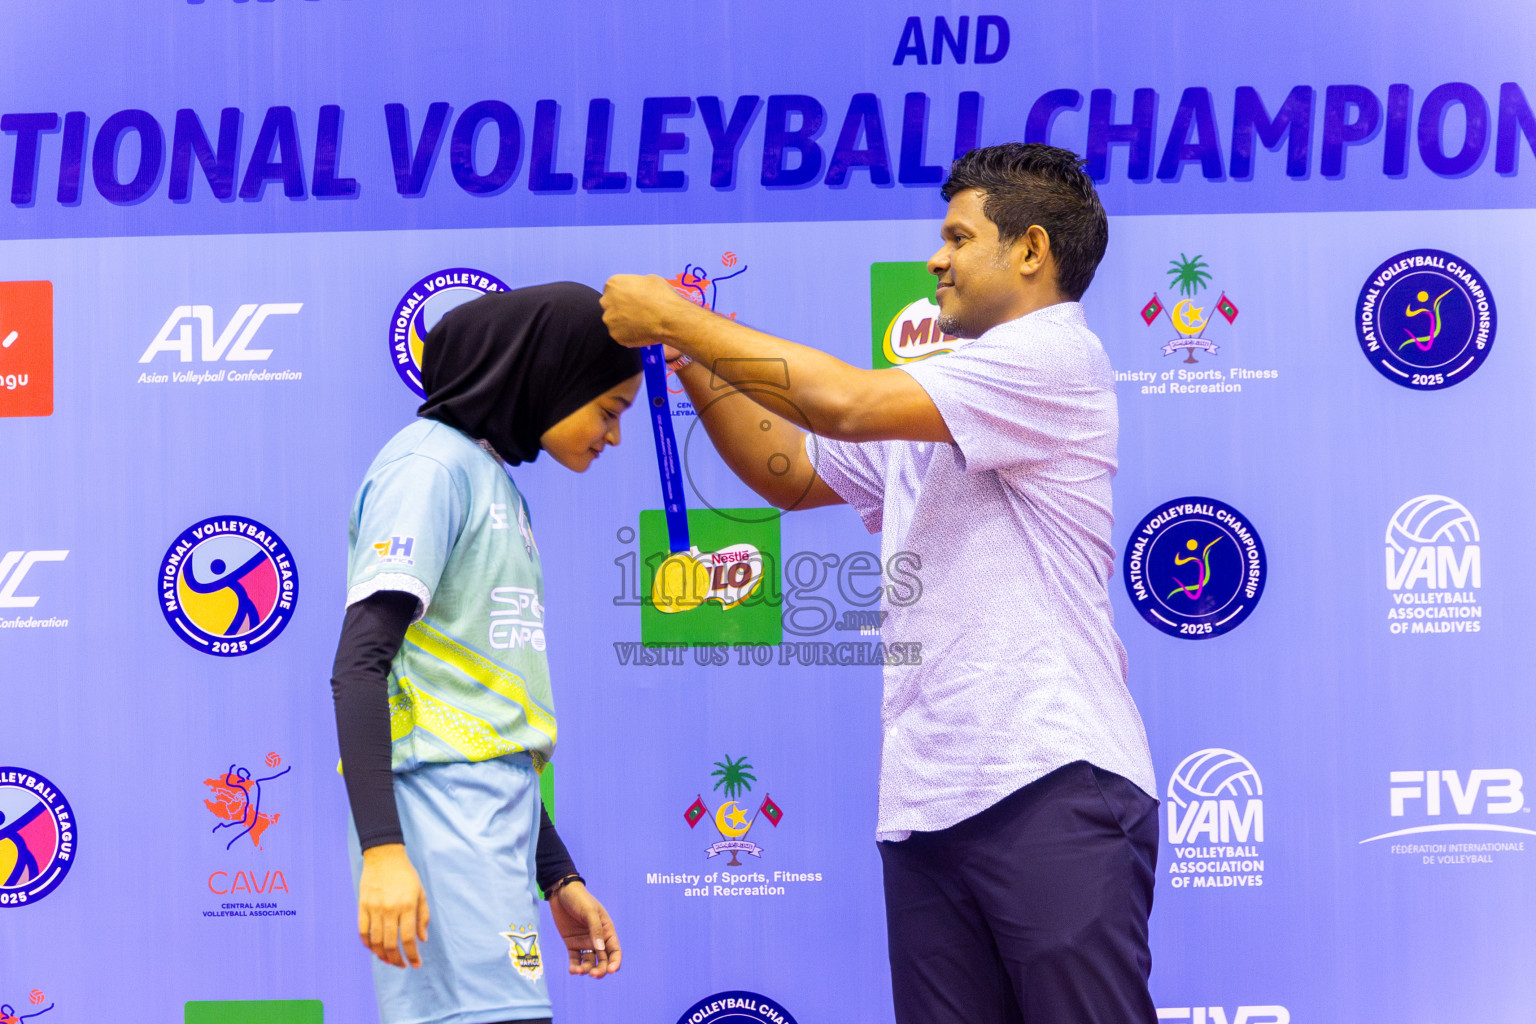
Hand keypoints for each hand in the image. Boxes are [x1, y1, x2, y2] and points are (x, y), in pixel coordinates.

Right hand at [358, 844, 429, 968]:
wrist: (384, 857)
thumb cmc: (406, 875)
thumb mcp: (420, 893)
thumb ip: (423, 917)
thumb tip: (422, 940)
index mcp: (407, 905)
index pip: (409, 938)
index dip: (412, 955)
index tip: (416, 964)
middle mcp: (390, 909)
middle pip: (391, 943)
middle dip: (397, 959)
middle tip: (401, 965)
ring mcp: (374, 908)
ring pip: (376, 941)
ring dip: (382, 955)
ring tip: (389, 960)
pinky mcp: (362, 906)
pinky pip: (363, 931)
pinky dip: (367, 944)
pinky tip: (374, 949)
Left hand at [549, 881, 621, 978]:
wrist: (561, 892)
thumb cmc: (579, 899)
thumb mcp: (589, 912)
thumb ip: (595, 930)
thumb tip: (600, 950)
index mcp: (607, 931)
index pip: (615, 951)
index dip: (615, 963)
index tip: (611, 970)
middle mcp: (597, 939)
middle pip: (603, 960)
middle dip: (600, 970)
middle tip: (593, 974)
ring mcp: (584, 942)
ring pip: (589, 962)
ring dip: (586, 970)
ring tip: (579, 971)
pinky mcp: (572, 944)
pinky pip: (575, 959)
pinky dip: (575, 967)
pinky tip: (573, 970)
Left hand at [601, 274, 697, 348]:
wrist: (669, 318)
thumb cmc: (662, 296)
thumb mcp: (649, 280)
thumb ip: (637, 286)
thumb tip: (638, 292)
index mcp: (613, 284)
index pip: (613, 290)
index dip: (624, 295)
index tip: (633, 300)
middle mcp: (606, 302)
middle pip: (610, 305)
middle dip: (620, 308)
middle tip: (636, 312)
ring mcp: (610, 320)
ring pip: (614, 322)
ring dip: (624, 322)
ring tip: (641, 324)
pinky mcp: (616, 336)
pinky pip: (621, 335)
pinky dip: (629, 335)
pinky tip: (642, 332)